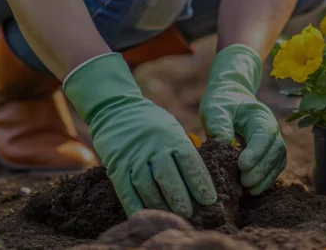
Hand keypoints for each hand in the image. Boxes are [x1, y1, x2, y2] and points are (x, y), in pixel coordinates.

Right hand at [63, 53, 216, 217]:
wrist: (116, 109)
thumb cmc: (151, 123)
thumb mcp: (171, 128)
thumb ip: (183, 149)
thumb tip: (201, 180)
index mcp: (172, 137)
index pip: (190, 163)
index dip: (201, 184)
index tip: (209, 200)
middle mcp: (153, 147)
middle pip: (168, 178)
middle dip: (180, 199)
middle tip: (189, 214)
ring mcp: (133, 157)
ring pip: (148, 187)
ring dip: (160, 205)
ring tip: (170, 217)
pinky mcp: (117, 167)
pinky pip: (126, 191)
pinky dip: (136, 206)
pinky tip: (145, 216)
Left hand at [199, 44, 286, 194]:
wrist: (230, 99)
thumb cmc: (222, 103)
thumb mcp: (215, 108)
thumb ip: (219, 122)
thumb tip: (224, 142)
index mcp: (260, 116)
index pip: (264, 135)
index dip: (256, 152)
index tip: (241, 165)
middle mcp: (271, 129)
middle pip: (276, 151)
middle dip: (262, 170)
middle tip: (244, 182)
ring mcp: (273, 141)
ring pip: (278, 162)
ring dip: (266, 178)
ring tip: (248, 190)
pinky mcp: (269, 152)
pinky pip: (274, 168)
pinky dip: (266, 180)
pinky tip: (252, 190)